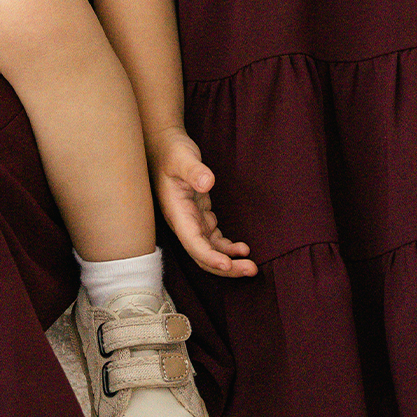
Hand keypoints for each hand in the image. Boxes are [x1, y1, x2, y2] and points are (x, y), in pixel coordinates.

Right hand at [148, 128, 256, 277]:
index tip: (227, 264)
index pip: (192, 243)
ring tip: (251, 265)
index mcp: (177, 213)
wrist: (165, 146)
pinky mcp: (199, 216)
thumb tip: (207, 183)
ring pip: (209, 251)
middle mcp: (183, 222)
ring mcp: (191, 221)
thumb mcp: (182, 157)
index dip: (209, 257)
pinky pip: (213, 240)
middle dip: (225, 267)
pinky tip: (241, 249)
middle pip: (202, 255)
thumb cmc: (173, 151)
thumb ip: (194, 170)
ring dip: (229, 261)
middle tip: (251, 270)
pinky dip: (227, 248)